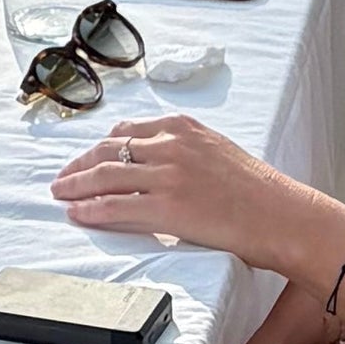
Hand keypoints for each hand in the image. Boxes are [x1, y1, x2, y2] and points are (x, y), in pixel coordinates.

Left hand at [55, 112, 344, 285]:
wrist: (284, 216)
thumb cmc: (258, 192)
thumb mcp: (218, 152)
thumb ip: (185, 151)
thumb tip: (158, 164)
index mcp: (183, 128)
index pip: (126, 132)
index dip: (98, 147)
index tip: (85, 158)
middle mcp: (171, 145)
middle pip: (109, 150)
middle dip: (80, 164)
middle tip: (62, 178)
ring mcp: (168, 175)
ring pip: (105, 176)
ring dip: (76, 186)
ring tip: (60, 194)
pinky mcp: (168, 207)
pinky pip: (116, 207)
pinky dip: (90, 210)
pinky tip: (77, 214)